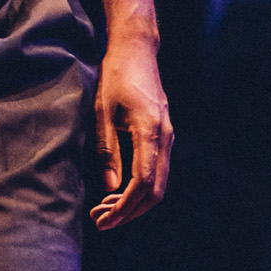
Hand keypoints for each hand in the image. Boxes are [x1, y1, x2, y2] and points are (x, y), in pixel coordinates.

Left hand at [89, 33, 171, 229]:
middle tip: (102, 221)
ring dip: (134, 201)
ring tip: (106, 210)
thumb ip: (108, 149)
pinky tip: (118, 190)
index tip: (105, 219)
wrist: (137, 49)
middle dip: (130, 211)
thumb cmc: (116, 75)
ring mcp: (168, 136)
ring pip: (158, 182)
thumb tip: (110, 187)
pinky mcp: (164, 134)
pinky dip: (140, 187)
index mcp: (150, 130)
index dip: (125, 206)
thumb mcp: (103, 111)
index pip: (142, 182)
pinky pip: (157, 170)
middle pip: (155, 190)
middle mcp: (165, 137)